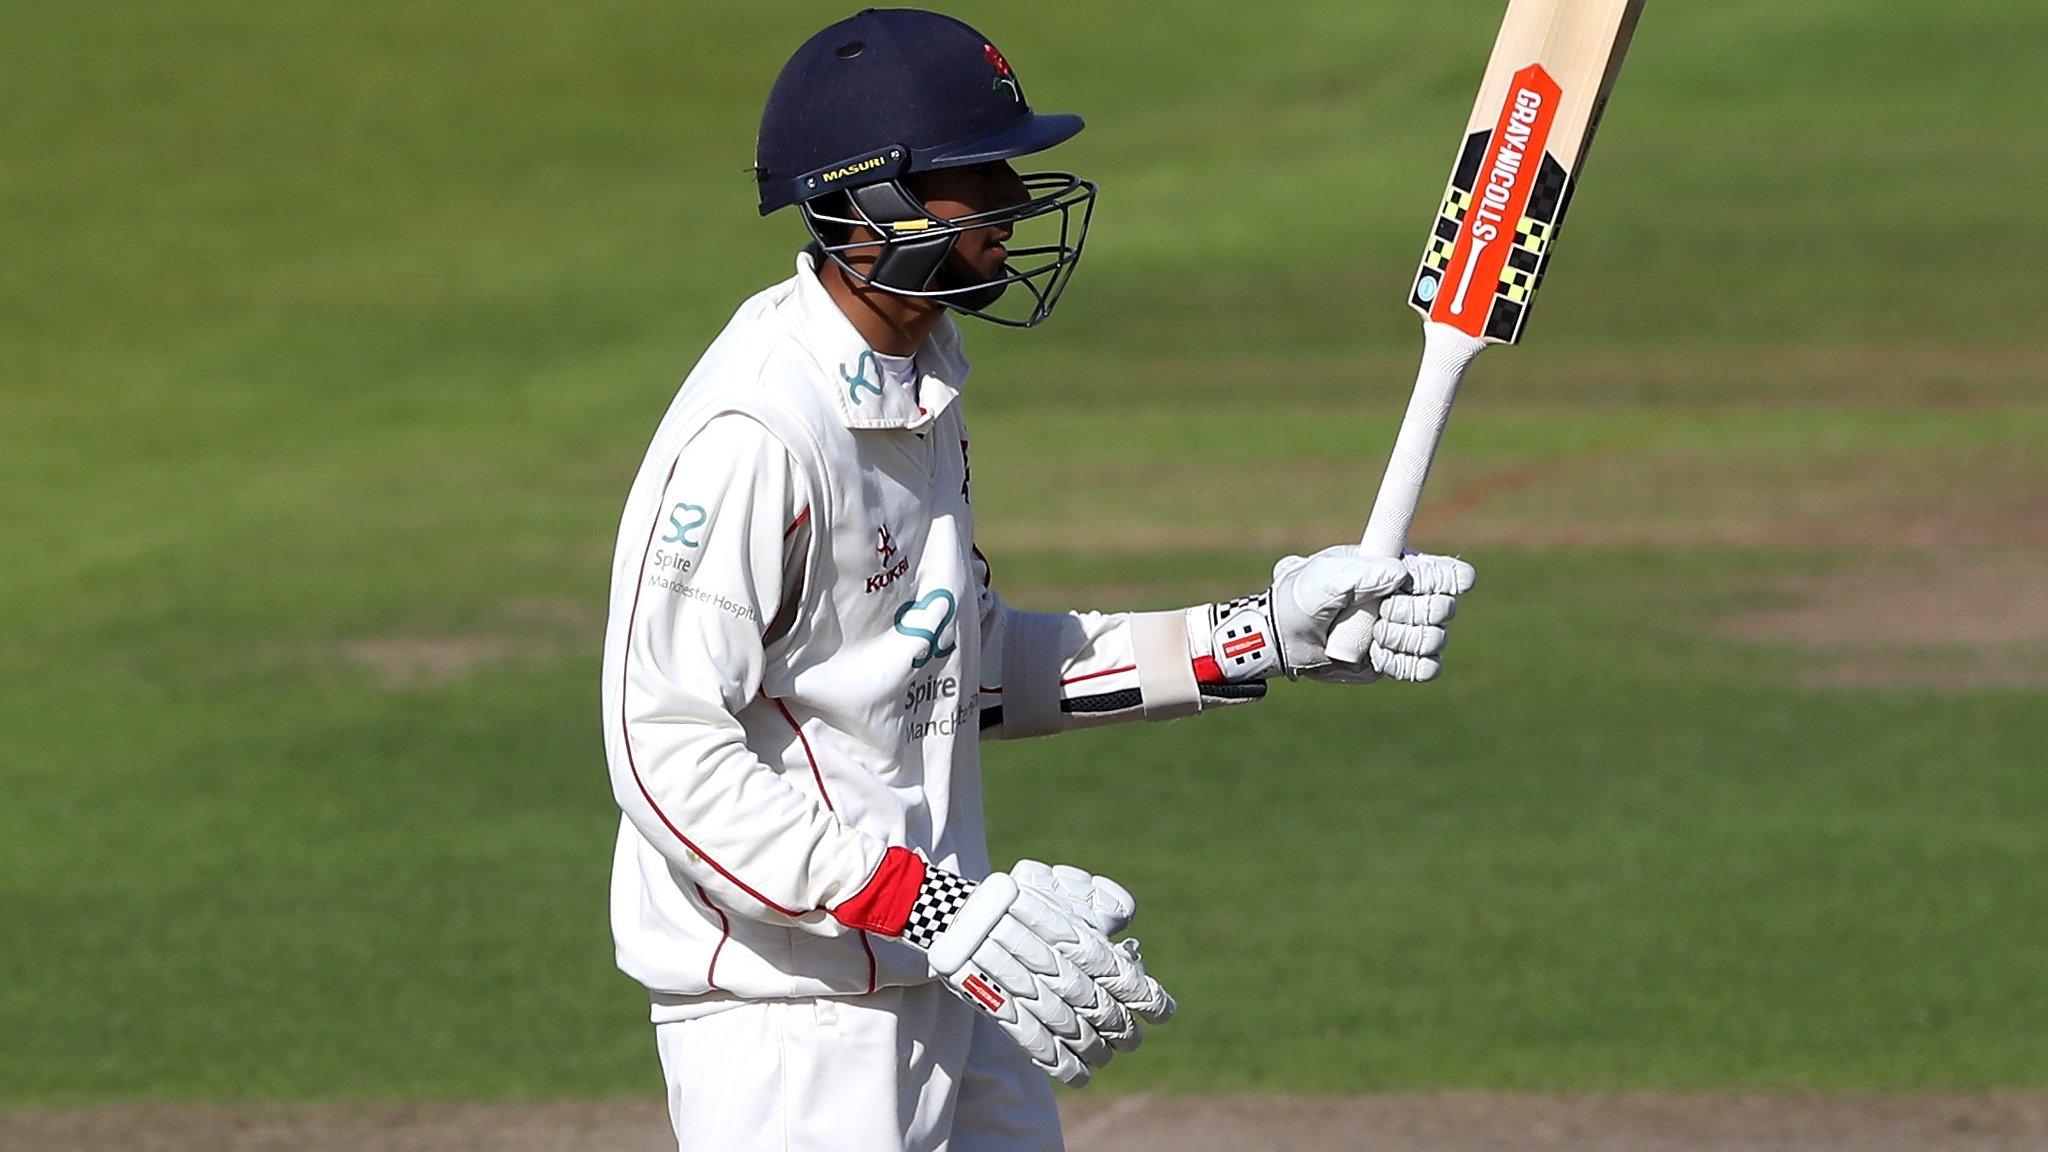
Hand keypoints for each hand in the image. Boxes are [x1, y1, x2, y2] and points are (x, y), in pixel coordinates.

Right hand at [906, 863, 1173, 1085]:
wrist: (961, 914)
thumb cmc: (1019, 900)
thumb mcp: (1064, 888)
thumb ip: (1103, 905)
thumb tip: (1128, 933)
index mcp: (1076, 937)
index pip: (1125, 977)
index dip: (1149, 1000)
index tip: (1162, 1012)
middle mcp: (1057, 967)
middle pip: (1104, 1012)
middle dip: (1124, 1031)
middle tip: (1130, 1038)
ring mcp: (1029, 991)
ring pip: (1076, 1034)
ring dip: (1097, 1051)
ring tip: (1105, 1056)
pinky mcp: (1003, 1010)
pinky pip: (1040, 1046)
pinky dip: (1064, 1066)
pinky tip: (1080, 1075)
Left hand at [1270, 546, 1474, 682]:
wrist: (1285, 639)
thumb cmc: (1303, 597)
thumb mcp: (1324, 577)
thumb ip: (1363, 573)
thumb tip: (1402, 575)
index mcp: (1399, 567)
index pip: (1448, 572)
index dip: (1448, 580)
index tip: (1421, 586)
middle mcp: (1409, 598)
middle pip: (1444, 608)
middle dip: (1412, 613)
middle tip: (1381, 613)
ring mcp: (1405, 631)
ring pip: (1436, 639)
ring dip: (1404, 639)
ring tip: (1374, 636)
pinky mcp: (1398, 660)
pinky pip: (1426, 668)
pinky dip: (1405, 664)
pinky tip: (1379, 657)